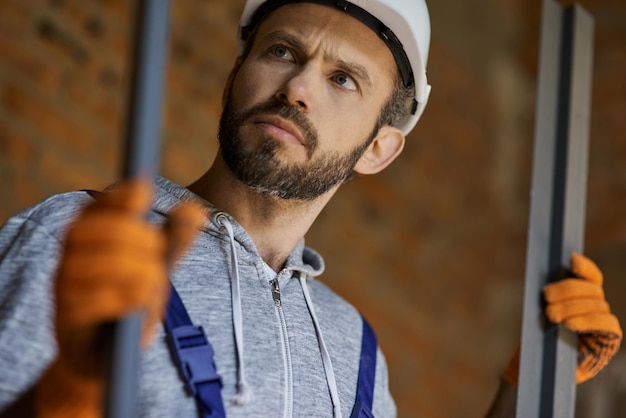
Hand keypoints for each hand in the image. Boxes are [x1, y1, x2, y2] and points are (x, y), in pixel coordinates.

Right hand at [35, 179, 204, 417]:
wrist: (103, 357)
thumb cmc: (128, 302)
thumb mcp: (154, 268)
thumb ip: (172, 241)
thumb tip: (196, 208)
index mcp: (88, 240)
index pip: (95, 207)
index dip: (118, 196)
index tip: (144, 192)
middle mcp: (70, 258)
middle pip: (96, 231)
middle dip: (136, 237)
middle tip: (157, 254)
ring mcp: (64, 288)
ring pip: (96, 263)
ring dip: (135, 269)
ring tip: (152, 281)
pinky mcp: (67, 318)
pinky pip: (91, 300)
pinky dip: (121, 297)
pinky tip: (138, 300)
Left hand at [544, 252, 621, 382]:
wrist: (534, 369)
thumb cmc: (534, 338)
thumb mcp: (537, 312)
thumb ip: (548, 295)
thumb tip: (547, 273)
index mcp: (580, 298)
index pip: (592, 278)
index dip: (585, 267)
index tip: (571, 259)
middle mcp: (595, 309)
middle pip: (593, 289)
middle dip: (568, 289)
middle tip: (546, 297)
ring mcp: (603, 326)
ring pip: (598, 305)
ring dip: (573, 306)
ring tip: (551, 314)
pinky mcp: (607, 343)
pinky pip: (607, 325)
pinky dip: (588, 321)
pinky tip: (570, 324)